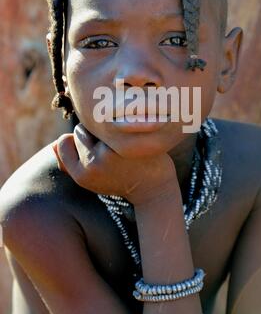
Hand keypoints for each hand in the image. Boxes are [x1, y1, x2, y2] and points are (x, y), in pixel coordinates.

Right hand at [54, 124, 178, 206]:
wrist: (154, 189)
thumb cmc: (122, 179)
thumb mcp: (93, 179)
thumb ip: (71, 164)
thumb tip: (52, 147)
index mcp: (80, 176)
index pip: (62, 143)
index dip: (77, 141)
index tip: (94, 149)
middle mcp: (89, 167)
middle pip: (78, 132)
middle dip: (92, 135)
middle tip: (112, 148)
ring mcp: (103, 156)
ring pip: (93, 126)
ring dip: (105, 129)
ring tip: (120, 144)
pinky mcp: (119, 148)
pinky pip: (110, 124)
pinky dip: (120, 127)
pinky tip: (131, 141)